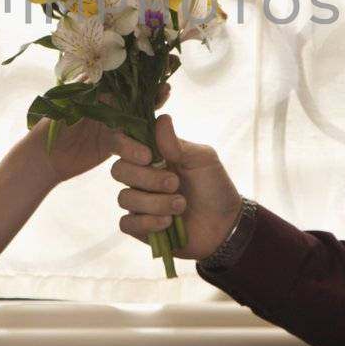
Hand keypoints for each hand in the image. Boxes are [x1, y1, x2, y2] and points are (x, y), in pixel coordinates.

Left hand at [22, 82, 170, 187]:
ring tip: (163, 115)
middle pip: (134, 96)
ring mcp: (112, 125)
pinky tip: (150, 148)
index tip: (154, 68)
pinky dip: (139, 146)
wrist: (44, 155)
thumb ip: (84, 89)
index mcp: (97, 90)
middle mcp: (108, 105)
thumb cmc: (51, 124)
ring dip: (150, 116)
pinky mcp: (112, 144)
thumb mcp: (67, 102)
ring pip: (136, 119)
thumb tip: (97, 71)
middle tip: (166, 88)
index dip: (139, 74)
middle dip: (152, 92)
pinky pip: (129, 143)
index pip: (123, 79)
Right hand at [110, 113, 242, 260]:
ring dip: (154, 203)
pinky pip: (126, 223)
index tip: (147, 156)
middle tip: (174, 183)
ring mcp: (138, 202)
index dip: (126, 147)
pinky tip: (167, 222)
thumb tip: (162, 118)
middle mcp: (140, 177)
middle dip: (147, 178)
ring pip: (124, 198)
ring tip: (181, 205)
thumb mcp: (202, 160)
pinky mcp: (140, 227)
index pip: (122, 143)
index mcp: (152, 155)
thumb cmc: (213, 186)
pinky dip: (147, 222)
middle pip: (119, 170)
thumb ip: (177, 144)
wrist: (225, 224)